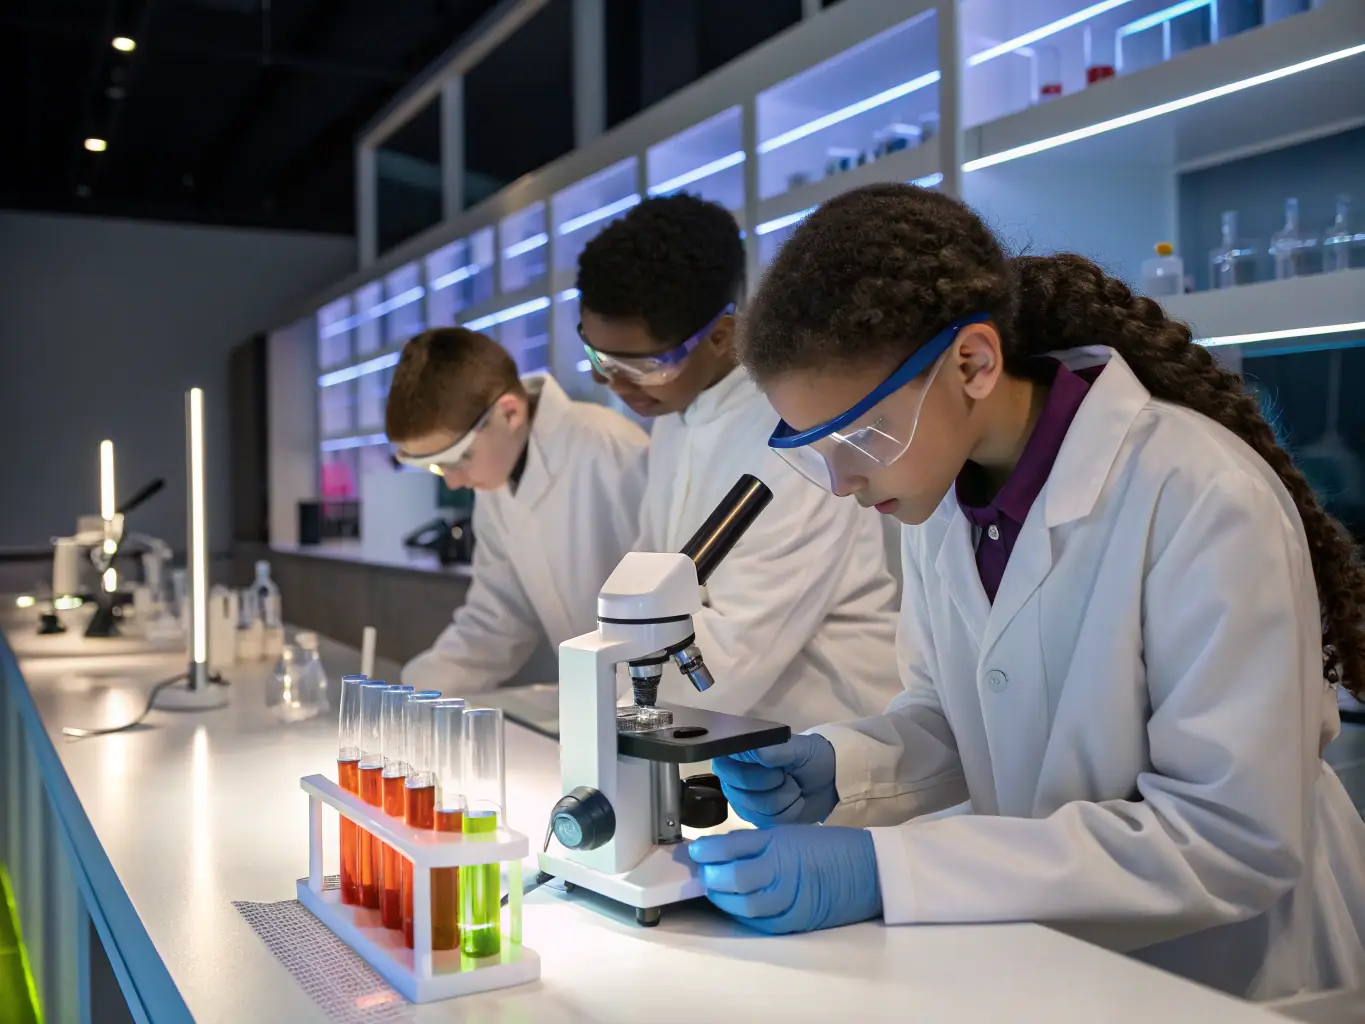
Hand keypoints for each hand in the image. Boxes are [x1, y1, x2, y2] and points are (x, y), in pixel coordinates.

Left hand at [688, 825, 880, 933]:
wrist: (870, 871)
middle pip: (734, 876)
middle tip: (702, 869)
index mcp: (781, 841)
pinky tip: (733, 906)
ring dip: (722, 897)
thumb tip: (721, 851)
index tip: (695, 851)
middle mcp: (783, 870)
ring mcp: (789, 899)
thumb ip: (757, 843)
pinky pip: (759, 922)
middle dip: (711, 874)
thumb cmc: (830, 847)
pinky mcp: (795, 921)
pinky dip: (741, 914)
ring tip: (713, 888)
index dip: (707, 850)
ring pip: (743, 903)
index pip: (733, 846)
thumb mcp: (790, 832)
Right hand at [712, 734, 836, 826]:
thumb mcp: (798, 747)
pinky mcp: (753, 819)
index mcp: (737, 752)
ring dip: (784, 797)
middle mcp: (732, 777)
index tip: (775, 766)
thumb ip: (775, 749)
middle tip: (787, 774)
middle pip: (741, 788)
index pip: (727, 762)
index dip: (753, 768)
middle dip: (773, 782)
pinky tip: (792, 801)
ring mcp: (740, 800)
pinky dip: (787, 811)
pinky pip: (766, 820)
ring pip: (757, 806)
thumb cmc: (810, 758)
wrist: (828, 783)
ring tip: (792, 786)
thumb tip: (756, 751)